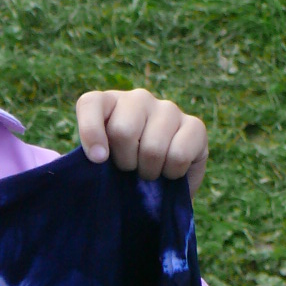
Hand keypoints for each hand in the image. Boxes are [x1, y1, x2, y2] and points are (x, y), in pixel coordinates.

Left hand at [76, 89, 207, 197]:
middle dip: (124, 162)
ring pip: (152, 148)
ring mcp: (168, 109)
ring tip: (149, 171)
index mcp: (106, 103)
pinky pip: (179, 155)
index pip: (90, 104)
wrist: (159, 186)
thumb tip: (99, 158)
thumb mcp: (96, 166)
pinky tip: (170, 170)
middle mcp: (137, 99)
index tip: (98, 160)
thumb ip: (91, 158)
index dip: (91, 133)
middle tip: (129, 169)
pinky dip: (172, 173)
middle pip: (123, 130)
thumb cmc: (119, 174)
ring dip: (148, 171)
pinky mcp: (195, 125)